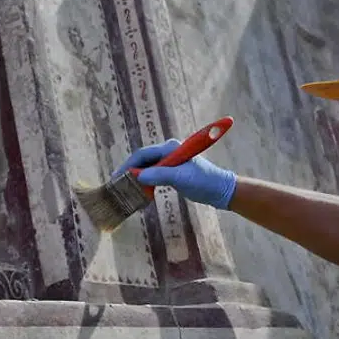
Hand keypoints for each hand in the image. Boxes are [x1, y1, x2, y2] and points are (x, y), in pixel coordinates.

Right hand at [114, 139, 237, 209]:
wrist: (220, 190)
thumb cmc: (203, 181)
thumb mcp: (181, 178)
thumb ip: (160, 175)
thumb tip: (138, 176)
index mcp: (170, 148)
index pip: (143, 154)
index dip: (129, 165)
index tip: (118, 177)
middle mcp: (168, 151)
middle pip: (143, 160)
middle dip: (130, 171)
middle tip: (118, 184)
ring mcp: (170, 160)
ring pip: (147, 167)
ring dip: (137, 177)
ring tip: (126, 188)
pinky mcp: (172, 170)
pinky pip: (154, 174)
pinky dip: (146, 182)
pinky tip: (141, 190)